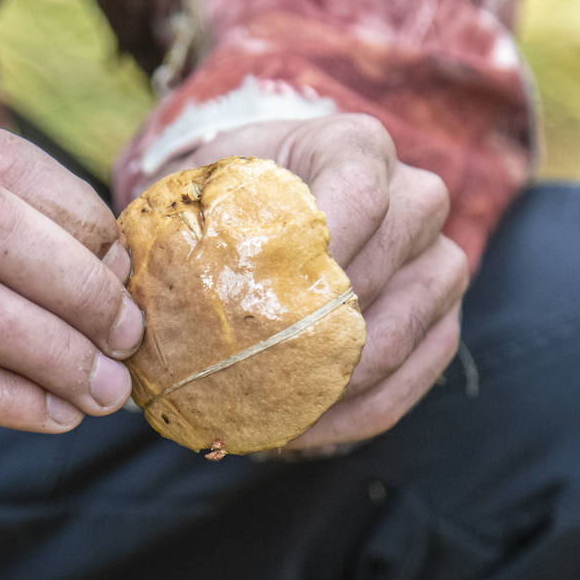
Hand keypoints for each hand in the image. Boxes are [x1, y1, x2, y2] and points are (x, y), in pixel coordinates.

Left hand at [165, 113, 468, 450]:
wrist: (284, 198)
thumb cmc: (238, 194)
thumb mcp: (205, 186)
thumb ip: (182, 225)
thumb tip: (134, 296)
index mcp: (357, 147)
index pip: (355, 198)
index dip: (310, 257)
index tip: (251, 305)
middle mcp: (416, 198)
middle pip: (375, 278)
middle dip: (303, 338)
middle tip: (236, 381)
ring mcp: (441, 262)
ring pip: (393, 342)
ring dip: (324, 390)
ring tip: (257, 417)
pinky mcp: (444, 321)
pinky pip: (406, 385)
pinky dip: (348, 418)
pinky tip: (294, 432)